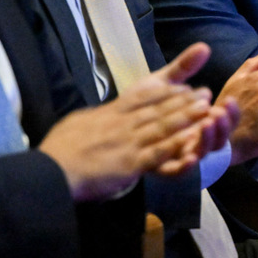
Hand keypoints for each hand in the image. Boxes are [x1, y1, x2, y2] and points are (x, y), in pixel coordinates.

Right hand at [39, 43, 221, 200]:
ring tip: (207, 108)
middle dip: (184, 99)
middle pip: (158, 108)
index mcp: (110, 114)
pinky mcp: (129, 163)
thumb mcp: (76, 122)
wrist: (51, 171)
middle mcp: (122, 124)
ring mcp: (127, 143)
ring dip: (187, 116)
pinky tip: (193, 141)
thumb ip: (94, 118)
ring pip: (162, 126)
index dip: (166, 91)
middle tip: (205, 92)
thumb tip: (101, 113)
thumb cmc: (59, 150)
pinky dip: (177, 145)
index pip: (142, 97)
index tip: (184, 86)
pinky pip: (158, 153)